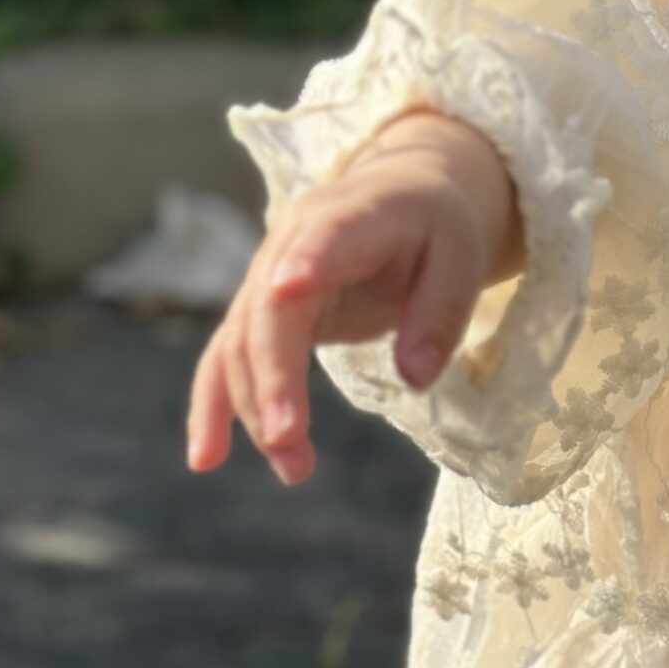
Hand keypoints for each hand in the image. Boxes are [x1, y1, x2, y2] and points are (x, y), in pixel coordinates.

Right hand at [185, 110, 520, 486]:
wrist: (402, 196)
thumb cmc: (435, 228)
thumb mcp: (462, 259)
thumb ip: (442, 315)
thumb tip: (414, 378)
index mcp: (351, 214)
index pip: (324, 238)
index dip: (305, 262)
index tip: (287, 289)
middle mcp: (293, 242)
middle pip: (267, 313)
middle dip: (272, 379)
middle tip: (289, 439)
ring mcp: (268, 278)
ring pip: (242, 345)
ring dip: (258, 410)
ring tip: (295, 471)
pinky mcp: (262, 312)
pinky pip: (227, 359)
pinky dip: (214, 407)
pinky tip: (206, 458)